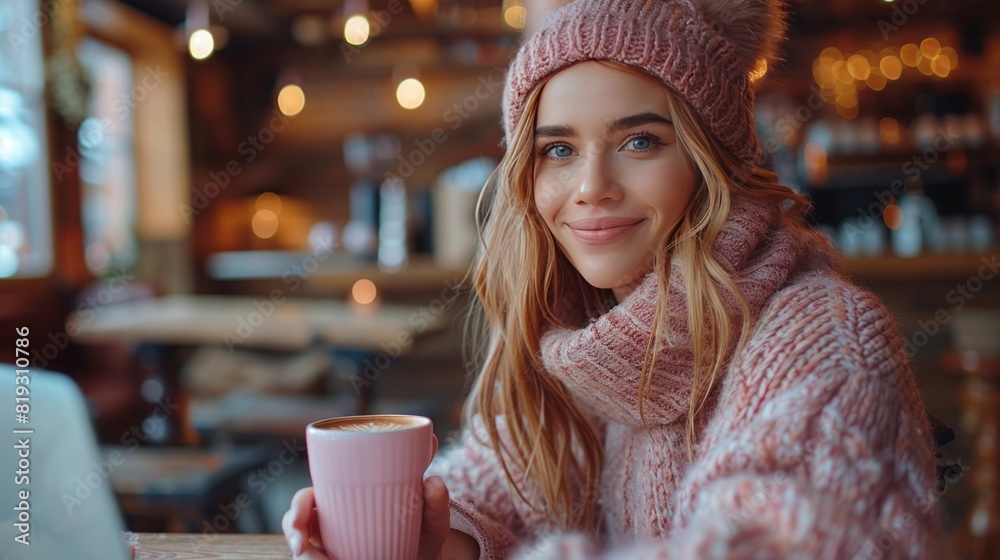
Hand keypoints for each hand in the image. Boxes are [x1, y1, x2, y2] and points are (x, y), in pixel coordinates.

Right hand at [282, 476, 452, 559]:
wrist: (425, 558)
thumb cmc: (422, 531)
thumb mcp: (432, 518)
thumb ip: (436, 500)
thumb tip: (433, 481)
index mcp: (347, 496)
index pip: (312, 496)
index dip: (300, 504)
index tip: (304, 512)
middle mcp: (333, 518)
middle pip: (297, 520)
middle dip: (293, 530)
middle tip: (303, 547)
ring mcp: (331, 542)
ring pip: (301, 545)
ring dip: (303, 553)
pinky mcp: (333, 557)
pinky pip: (315, 559)